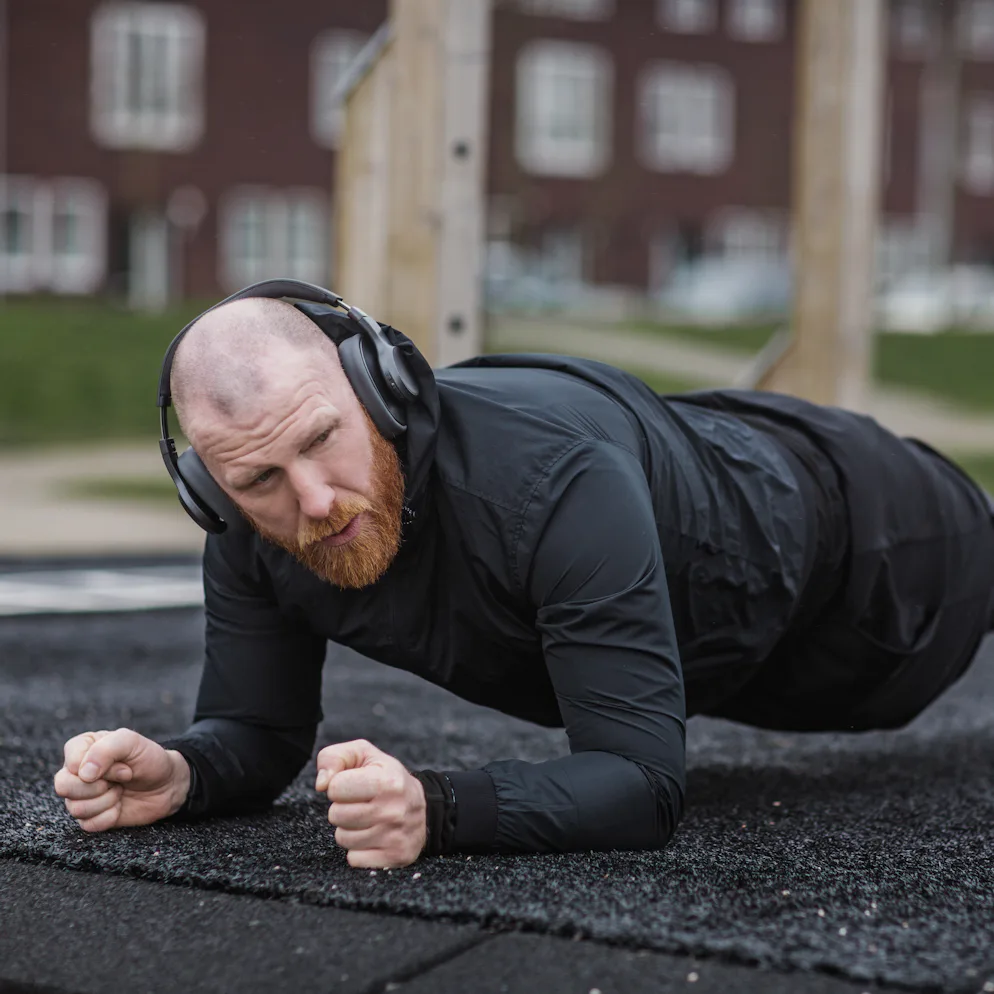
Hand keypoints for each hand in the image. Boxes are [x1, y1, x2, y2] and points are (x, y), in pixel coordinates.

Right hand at [53, 728, 189, 831]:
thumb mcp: (132, 742)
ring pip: (75, 808)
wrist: (167, 785)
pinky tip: (119, 806)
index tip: (123, 764)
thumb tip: (83, 773)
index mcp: (82, 748)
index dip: (99, 767)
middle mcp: (76, 772)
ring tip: (120, 791)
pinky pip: (87, 825)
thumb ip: (106, 749)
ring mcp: (81, 796)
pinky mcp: (90, 817)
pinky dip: (109, 817)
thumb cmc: (149, 759)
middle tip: (121, 779)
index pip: (71, 762)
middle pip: (63, 786)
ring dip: (106, 800)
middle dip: (98, 786)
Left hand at [315, 739, 426, 868]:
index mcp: (387, 781)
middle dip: (342, 808)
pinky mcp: (395, 857)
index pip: (335, 788)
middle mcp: (394, 810)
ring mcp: (395, 836)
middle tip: (361, 803)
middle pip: (336, 815)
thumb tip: (321, 784)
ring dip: (349, 829)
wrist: (425, 808)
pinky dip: (358, 849)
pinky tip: (373, 836)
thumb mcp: (363, 754)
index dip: (338, 785)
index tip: (354, 785)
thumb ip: (334, 757)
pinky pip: (353, 859)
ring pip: (343, 838)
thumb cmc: (387, 777)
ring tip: (367, 818)